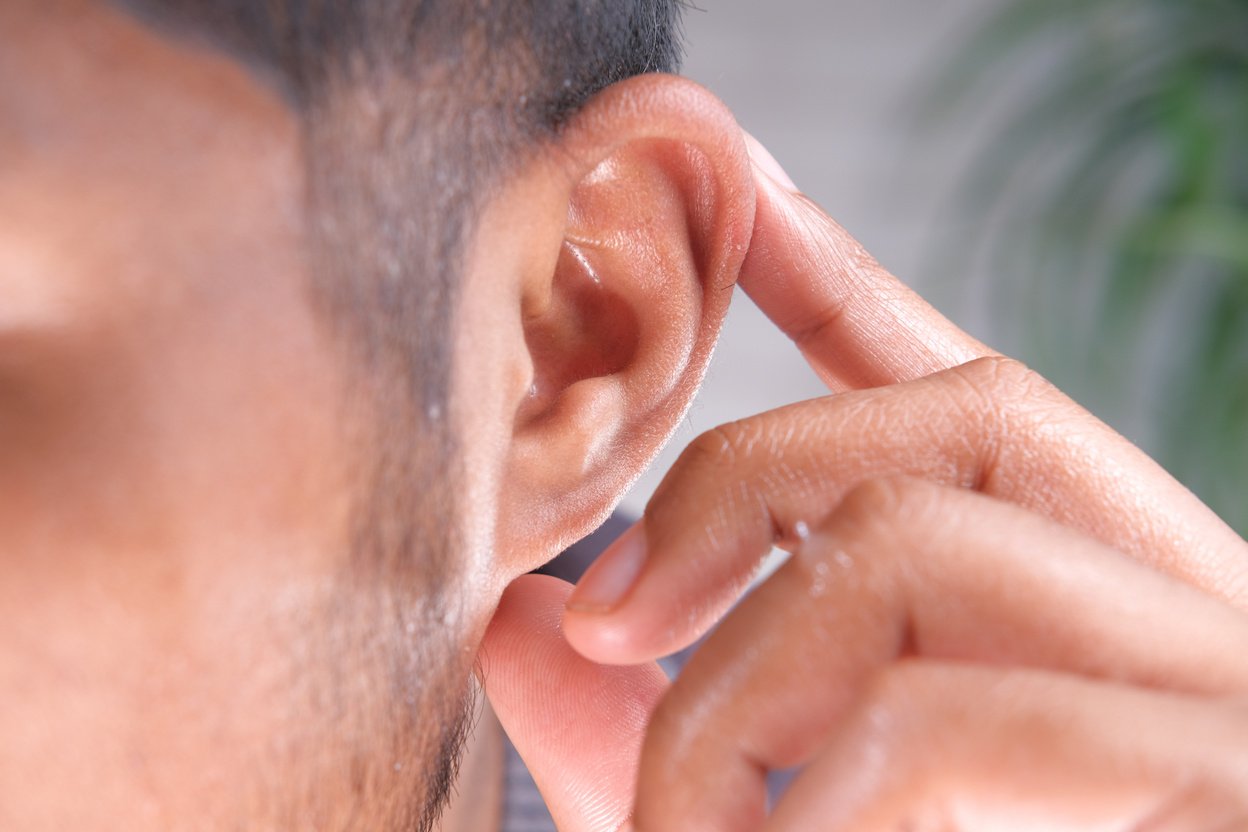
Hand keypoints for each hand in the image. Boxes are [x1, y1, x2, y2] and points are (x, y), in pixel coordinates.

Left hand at [480, 136, 1247, 829]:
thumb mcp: (796, 817)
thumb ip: (660, 724)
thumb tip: (519, 624)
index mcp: (1102, 605)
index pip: (981, 391)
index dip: (864, 284)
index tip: (750, 201)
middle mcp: (1191, 615)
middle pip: (962, 415)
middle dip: (746, 482)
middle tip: (606, 620)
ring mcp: (1220, 699)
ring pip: (939, 548)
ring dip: (746, 680)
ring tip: (679, 821)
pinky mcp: (1217, 785)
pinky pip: (965, 725)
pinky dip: (828, 792)